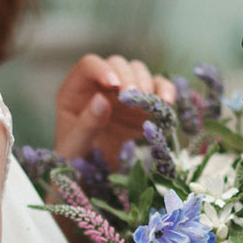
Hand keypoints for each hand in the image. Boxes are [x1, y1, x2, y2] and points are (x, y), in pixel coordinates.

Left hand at [54, 53, 175, 165]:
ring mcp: (122, 94)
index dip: (102, 69)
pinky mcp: (142, 105)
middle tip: (135, 94)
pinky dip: (165, 91)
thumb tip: (102, 99)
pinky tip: (168, 104)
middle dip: (129, 76)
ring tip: (153, 102)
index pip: (89, 65)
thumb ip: (87, 124)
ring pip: (139, 72)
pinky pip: (157, 89)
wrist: (92, 178)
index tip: (113, 84)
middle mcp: (100, 86)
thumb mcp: (74, 147)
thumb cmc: (76, 162)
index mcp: (76, 90)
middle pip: (118, 64)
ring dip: (148, 83)